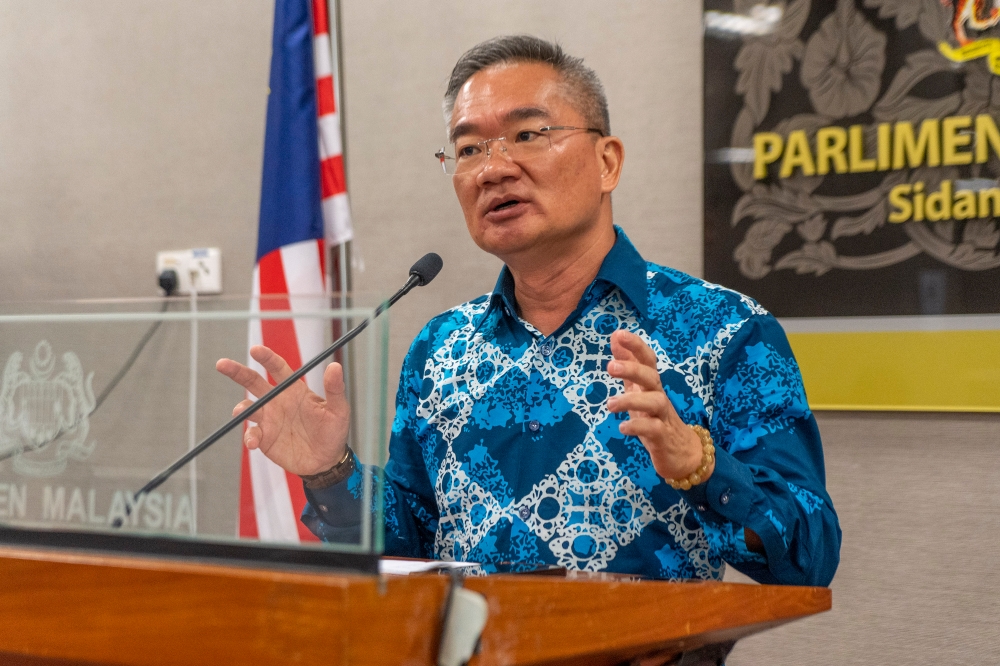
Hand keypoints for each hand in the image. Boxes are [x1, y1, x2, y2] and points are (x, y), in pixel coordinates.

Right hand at [215, 345, 349, 475]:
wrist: (326, 461)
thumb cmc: (334, 432)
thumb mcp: (339, 410)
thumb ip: (335, 389)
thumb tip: (335, 365)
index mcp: (294, 390)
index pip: (278, 369)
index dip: (266, 358)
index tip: (255, 350)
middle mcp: (278, 401)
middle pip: (253, 382)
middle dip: (237, 372)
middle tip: (222, 364)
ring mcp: (269, 419)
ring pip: (247, 408)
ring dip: (241, 408)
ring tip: (242, 412)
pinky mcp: (265, 438)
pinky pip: (251, 434)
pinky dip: (249, 437)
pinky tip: (253, 443)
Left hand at [606, 330, 711, 483]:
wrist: (681, 453)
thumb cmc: (654, 417)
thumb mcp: (638, 390)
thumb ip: (628, 365)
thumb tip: (615, 337)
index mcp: (651, 385)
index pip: (647, 360)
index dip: (636, 346)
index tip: (618, 334)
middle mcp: (658, 396)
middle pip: (651, 377)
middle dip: (632, 369)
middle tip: (610, 367)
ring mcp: (662, 416)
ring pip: (654, 402)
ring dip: (632, 400)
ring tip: (610, 404)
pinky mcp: (663, 437)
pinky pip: (653, 429)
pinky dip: (638, 427)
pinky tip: (623, 427)